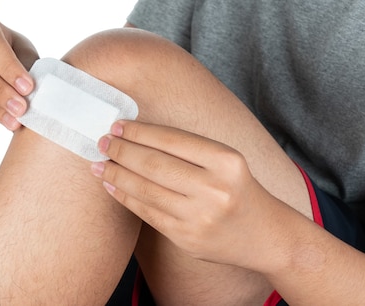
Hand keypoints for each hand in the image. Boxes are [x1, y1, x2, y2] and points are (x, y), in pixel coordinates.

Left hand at [91, 120, 270, 267]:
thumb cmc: (239, 189)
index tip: (118, 126)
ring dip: (116, 174)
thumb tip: (136, 135)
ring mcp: (199, 217)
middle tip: (103, 142)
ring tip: (100, 163)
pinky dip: (124, 197)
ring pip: (145, 189)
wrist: (265, 234)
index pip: (171, 140)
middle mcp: (214, 188)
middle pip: (154, 164)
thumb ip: (188, 149)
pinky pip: (147, 213)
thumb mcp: (226, 161)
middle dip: (122, 151)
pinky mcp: (186, 239)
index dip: (139, 132)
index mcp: (226, 160)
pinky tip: (112, 185)